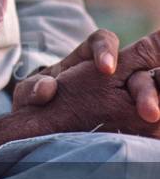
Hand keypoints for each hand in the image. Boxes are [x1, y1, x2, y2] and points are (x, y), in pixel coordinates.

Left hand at [12, 28, 159, 124]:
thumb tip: (46, 90)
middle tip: (148, 112)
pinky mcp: (133, 119)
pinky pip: (152, 121)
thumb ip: (34, 90)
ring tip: (156, 122)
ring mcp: (127, 97)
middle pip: (137, 72)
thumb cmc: (40, 105)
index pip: (101, 41)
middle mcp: (113, 75)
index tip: (106, 69)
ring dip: (157, 104)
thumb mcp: (31, 95)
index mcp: (86, 58)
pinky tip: (156, 137)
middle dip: (145, 89)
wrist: (44, 130)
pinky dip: (156, 127)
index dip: (106, 50)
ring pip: (151, 91)